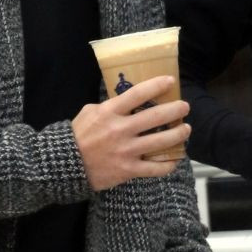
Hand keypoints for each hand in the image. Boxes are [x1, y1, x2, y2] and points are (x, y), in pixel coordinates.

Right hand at [72, 75, 189, 190]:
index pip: (137, 94)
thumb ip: (110, 106)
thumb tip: (129, 100)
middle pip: (156, 117)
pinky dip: (168, 164)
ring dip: (178, 134)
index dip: (156, 85)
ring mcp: (125, 151)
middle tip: (185, 107)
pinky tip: (175, 159)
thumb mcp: (90, 112)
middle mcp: (120, 130)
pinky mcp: (127, 170)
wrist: (65, 165)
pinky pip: (154, 168)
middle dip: (175, 110)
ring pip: (160, 141)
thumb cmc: (78, 135)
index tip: (170, 81)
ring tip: (186, 129)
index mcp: (110, 112)